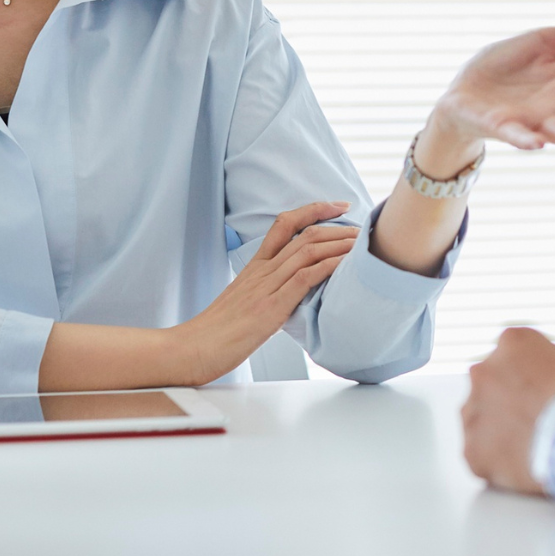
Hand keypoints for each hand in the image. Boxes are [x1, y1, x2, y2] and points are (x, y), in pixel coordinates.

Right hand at [176, 201, 356, 383]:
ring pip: (308, 251)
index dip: (313, 210)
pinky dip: (330, 267)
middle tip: (363, 228)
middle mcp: (261, 271)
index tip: (338, 206)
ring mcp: (265, 287)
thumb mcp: (242, 303)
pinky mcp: (270, 308)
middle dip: (338, 227)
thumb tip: (292, 293)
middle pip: (304, 234)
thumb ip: (265, 291)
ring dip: (340, 245)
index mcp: (254, 268)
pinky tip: (347, 266)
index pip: (284, 225)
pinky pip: (304, 278)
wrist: (191, 349)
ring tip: (362, 244)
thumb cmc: (215, 333)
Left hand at [462, 327, 554, 495]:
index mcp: (514, 342)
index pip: (518, 352)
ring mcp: (475, 411)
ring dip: (502, 430)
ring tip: (535, 446)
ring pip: (483, 419)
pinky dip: (499, 462)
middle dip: (514, 399)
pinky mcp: (473, 450)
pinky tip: (525, 466)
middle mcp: (485, 371)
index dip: (538, 373)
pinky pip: (482, 455)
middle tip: (543, 419)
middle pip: (494, 384)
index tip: (553, 388)